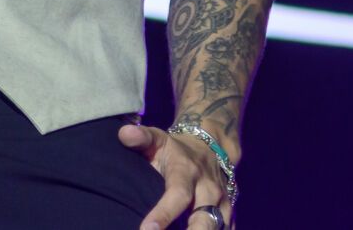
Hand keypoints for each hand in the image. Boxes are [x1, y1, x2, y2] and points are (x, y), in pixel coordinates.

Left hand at [116, 122, 231, 229]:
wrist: (212, 146)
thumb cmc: (175, 150)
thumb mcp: (158, 139)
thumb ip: (141, 138)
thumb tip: (123, 134)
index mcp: (187, 172)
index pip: (177, 195)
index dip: (163, 214)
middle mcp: (208, 190)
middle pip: (205, 220)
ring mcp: (222, 204)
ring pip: (219, 229)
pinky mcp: (229, 215)